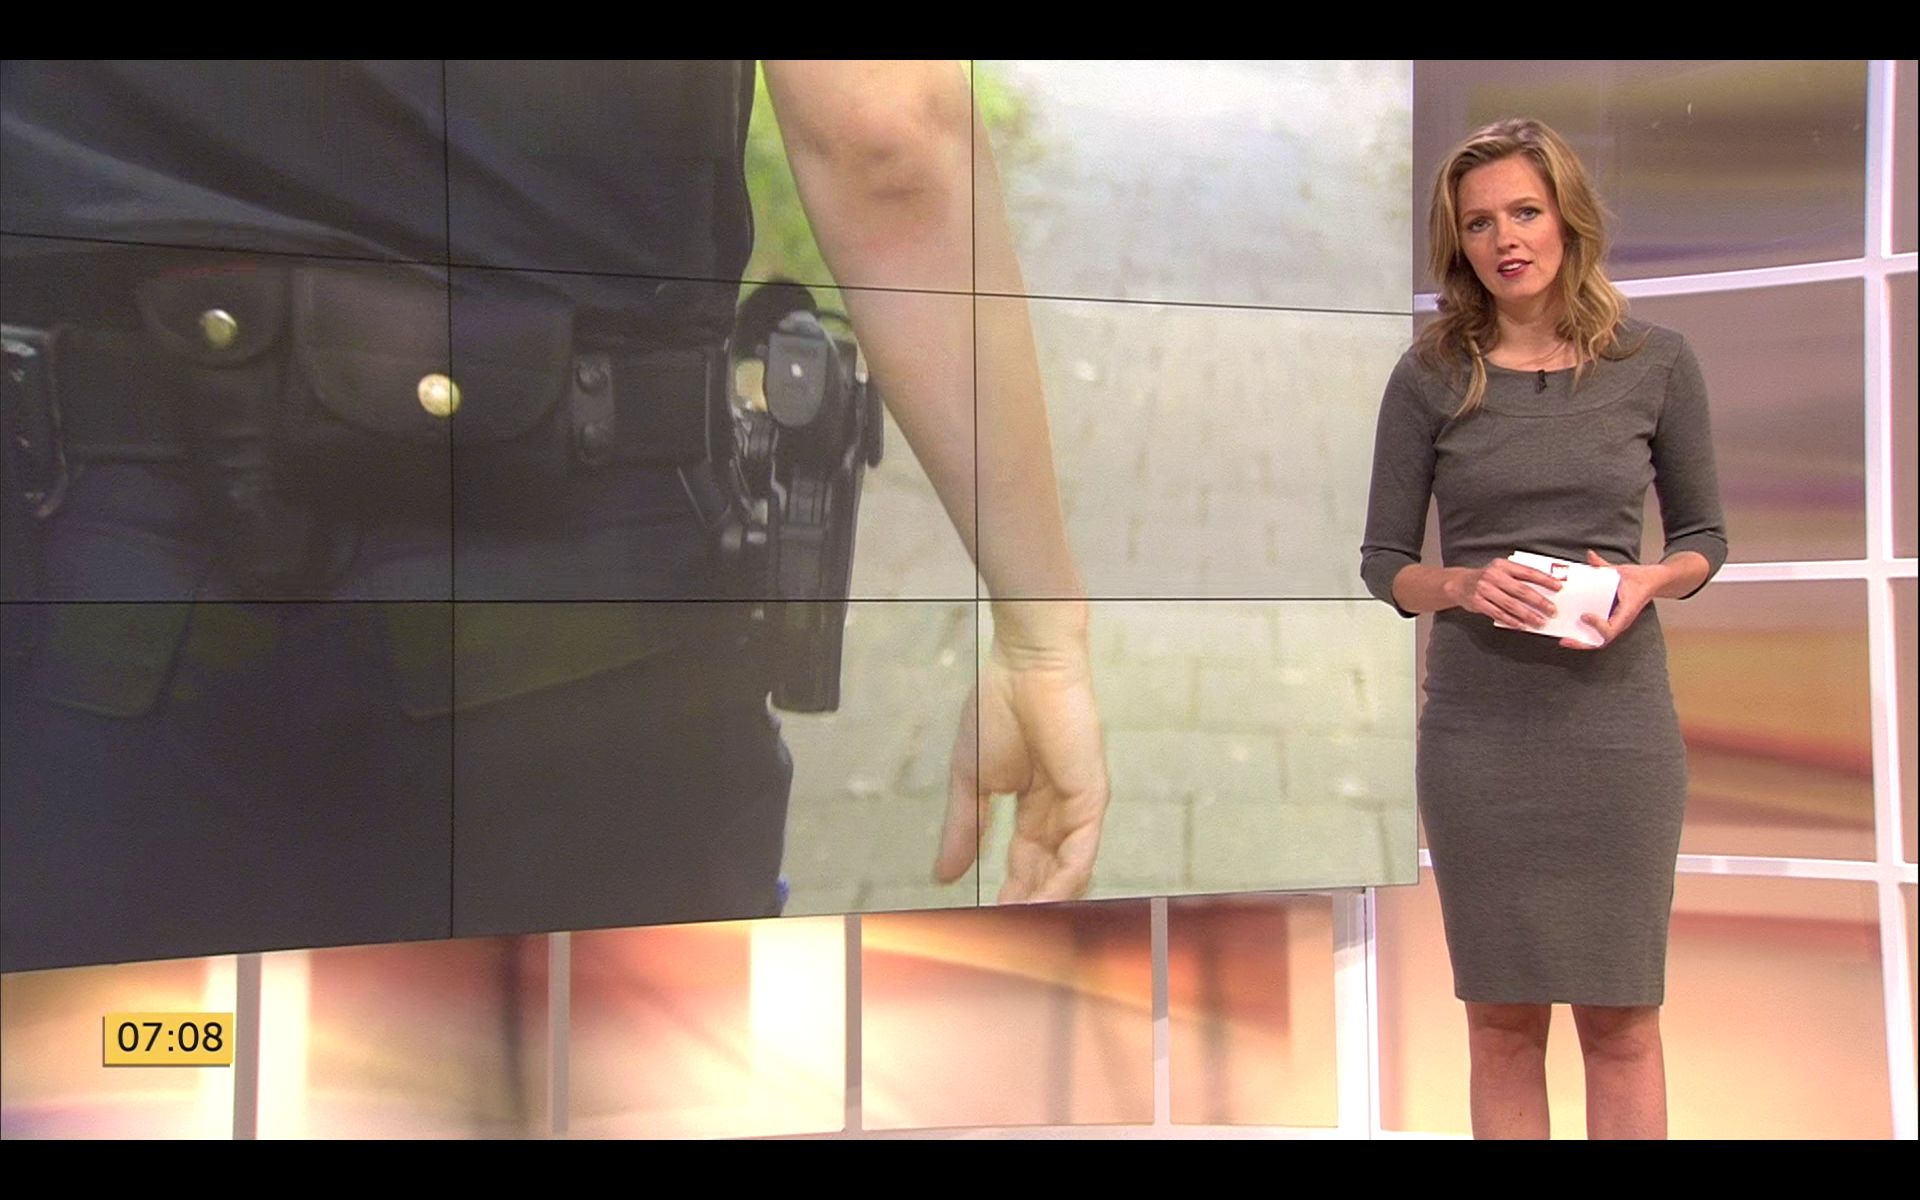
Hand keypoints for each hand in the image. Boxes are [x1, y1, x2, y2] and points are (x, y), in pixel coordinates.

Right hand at [935, 607, 1110, 902]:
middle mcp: (1060, 812)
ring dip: (1045, 901)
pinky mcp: (1091, 796)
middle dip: (1025, 904)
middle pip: (1046, 874)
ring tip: (1019, 927)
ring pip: (1068, 871)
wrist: (1023, 667)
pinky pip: (1081, 851)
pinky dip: (1064, 881)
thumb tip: (943, 876)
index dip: (1008, 893)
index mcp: (1033, 806)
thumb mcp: (970, 781)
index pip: (1024, 863)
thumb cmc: (996, 709)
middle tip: (1002, 935)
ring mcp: (1079, 806)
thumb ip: (963, 830)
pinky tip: (1043, 902)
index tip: (985, 920)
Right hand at [1448, 557, 1562, 628]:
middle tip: (1552, 610)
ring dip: (1528, 615)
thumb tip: (1544, 589)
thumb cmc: (1486, 578)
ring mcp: (1484, 589)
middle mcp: (1493, 576)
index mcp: (1502, 565)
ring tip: (1540, 621)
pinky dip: (1511, 621)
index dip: (1544, 579)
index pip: (1528, 572)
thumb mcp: (1500, 570)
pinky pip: (1498, 614)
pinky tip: (1522, 626)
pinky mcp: (1478, 602)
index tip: (1558, 587)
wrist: (1459, 584)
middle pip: (1521, 590)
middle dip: (1539, 601)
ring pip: (1511, 604)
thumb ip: (1518, 576)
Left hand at [1562, 549, 1656, 649]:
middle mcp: (1620, 621)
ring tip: (1564, 639)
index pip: (1612, 629)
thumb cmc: (1638, 579)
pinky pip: (1596, 632)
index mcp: (1625, 612)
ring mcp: (1615, 623)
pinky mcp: (1610, 620)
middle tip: (1565, 640)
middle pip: (1601, 641)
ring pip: (1598, 640)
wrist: (1650, 582)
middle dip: (1582, 643)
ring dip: (1581, 642)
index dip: (1597, 626)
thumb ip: (1602, 565)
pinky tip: (1570, 629)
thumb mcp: (1621, 571)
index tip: (1585, 616)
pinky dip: (1584, 633)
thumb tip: (1590, 555)